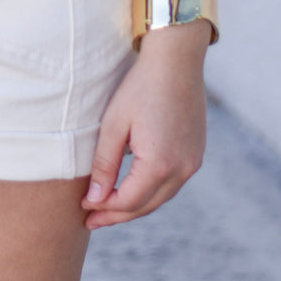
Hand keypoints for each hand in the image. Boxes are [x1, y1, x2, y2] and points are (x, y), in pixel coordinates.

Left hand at [82, 20, 208, 228]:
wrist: (176, 60)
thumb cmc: (140, 87)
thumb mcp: (114, 124)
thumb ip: (104, 165)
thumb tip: (95, 200)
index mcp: (159, 164)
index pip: (128, 201)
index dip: (104, 209)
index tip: (83, 210)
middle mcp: (182, 170)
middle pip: (145, 205)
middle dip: (117, 215)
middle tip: (92, 221)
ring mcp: (193, 163)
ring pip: (160, 198)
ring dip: (135, 205)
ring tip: (109, 209)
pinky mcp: (196, 154)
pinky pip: (171, 184)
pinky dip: (151, 191)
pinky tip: (134, 188)